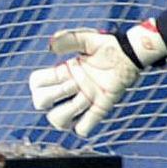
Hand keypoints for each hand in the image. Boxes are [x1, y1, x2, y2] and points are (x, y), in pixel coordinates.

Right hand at [28, 20, 166, 138]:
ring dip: (68, 113)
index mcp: (63, 72)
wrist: (130, 54)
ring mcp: (84, 101)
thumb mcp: (88, 38)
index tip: (63, 71)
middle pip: (40, 103)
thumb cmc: (109, 45)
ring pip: (58, 121)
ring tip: (84, 99)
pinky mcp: (99, 109)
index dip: (43, 82)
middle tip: (76, 84)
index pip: (36, 84)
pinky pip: (83, 129)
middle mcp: (70, 88)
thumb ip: (70, 39)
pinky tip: (95, 108)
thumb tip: (50, 47)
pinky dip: (85, 126)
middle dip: (55, 95)